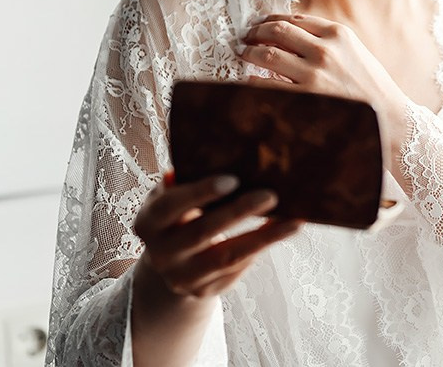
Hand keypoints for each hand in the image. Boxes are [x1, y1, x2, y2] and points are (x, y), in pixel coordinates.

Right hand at [133, 171, 301, 300]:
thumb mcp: (172, 197)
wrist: (171, 262)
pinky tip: (284, 231)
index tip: (232, 179)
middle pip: (202, 232)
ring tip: (294, 221)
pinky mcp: (205, 291)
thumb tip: (214, 152)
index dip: (199, 193)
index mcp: (149, 222)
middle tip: (271, 195)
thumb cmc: (178, 213)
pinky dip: (262, 248)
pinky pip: (237, 269)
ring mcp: (182, 277)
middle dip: (238, 213)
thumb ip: (185, 180)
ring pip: (227, 257)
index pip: (170, 206)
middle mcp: (161, 253)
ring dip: (263, 238)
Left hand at [240, 14, 410, 139]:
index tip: (260, 24)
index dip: (271, 19)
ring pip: (268, 54)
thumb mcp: (353, 50)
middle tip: (246, 37)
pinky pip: (268, 85)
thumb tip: (288, 32)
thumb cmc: (369, 84)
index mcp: (338, 33)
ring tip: (244, 53)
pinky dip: (254, 80)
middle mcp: (325, 50)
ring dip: (250, 52)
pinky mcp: (306, 98)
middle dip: (256, 32)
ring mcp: (314, 75)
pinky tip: (250, 80)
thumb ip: (324, 38)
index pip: (293, 18)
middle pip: (277, 31)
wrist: (388, 116)